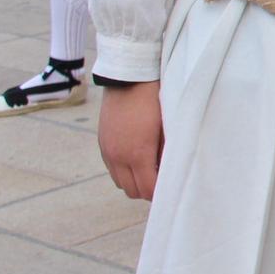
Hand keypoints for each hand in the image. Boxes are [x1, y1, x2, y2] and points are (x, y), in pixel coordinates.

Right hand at [99, 80, 164, 199]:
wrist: (129, 78)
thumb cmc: (155, 101)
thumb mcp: (167, 128)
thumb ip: (168, 153)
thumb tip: (172, 171)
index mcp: (137, 154)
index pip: (147, 189)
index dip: (161, 194)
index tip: (172, 189)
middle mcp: (118, 157)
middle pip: (132, 191)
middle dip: (148, 191)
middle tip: (163, 183)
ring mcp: (107, 151)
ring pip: (120, 182)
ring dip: (135, 182)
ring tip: (151, 172)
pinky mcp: (102, 144)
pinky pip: (112, 169)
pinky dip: (124, 172)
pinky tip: (137, 162)